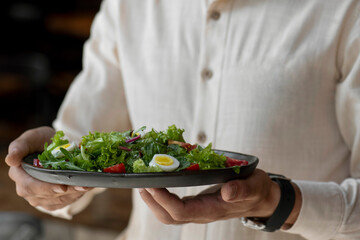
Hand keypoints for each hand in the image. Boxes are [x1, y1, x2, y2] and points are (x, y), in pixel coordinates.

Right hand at [5, 127, 92, 210]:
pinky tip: (84, 188)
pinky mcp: (51, 201)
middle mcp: (26, 189)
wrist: (55, 147)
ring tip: (87, 185)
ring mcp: (39, 197)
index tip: (61, 186)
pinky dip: (76, 196)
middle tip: (81, 186)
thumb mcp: (32, 138)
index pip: (29, 186)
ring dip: (74, 193)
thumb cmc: (41, 141)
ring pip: (57, 200)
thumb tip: (11, 160)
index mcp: (19, 174)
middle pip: (46, 195)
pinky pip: (63, 203)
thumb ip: (20, 146)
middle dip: (66, 191)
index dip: (46, 188)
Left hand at [138, 169, 300, 226]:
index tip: (152, 184)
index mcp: (213, 209)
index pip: (182, 212)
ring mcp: (198, 210)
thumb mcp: (254, 186)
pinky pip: (174, 206)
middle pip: (169, 217)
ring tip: (143, 184)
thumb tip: (227, 192)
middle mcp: (202, 213)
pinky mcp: (197, 204)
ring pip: (169, 214)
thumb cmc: (257, 191)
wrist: (261, 199)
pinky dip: (162, 197)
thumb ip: (242, 190)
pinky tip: (158, 184)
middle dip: (152, 202)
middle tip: (140, 182)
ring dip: (153, 201)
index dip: (164, 200)